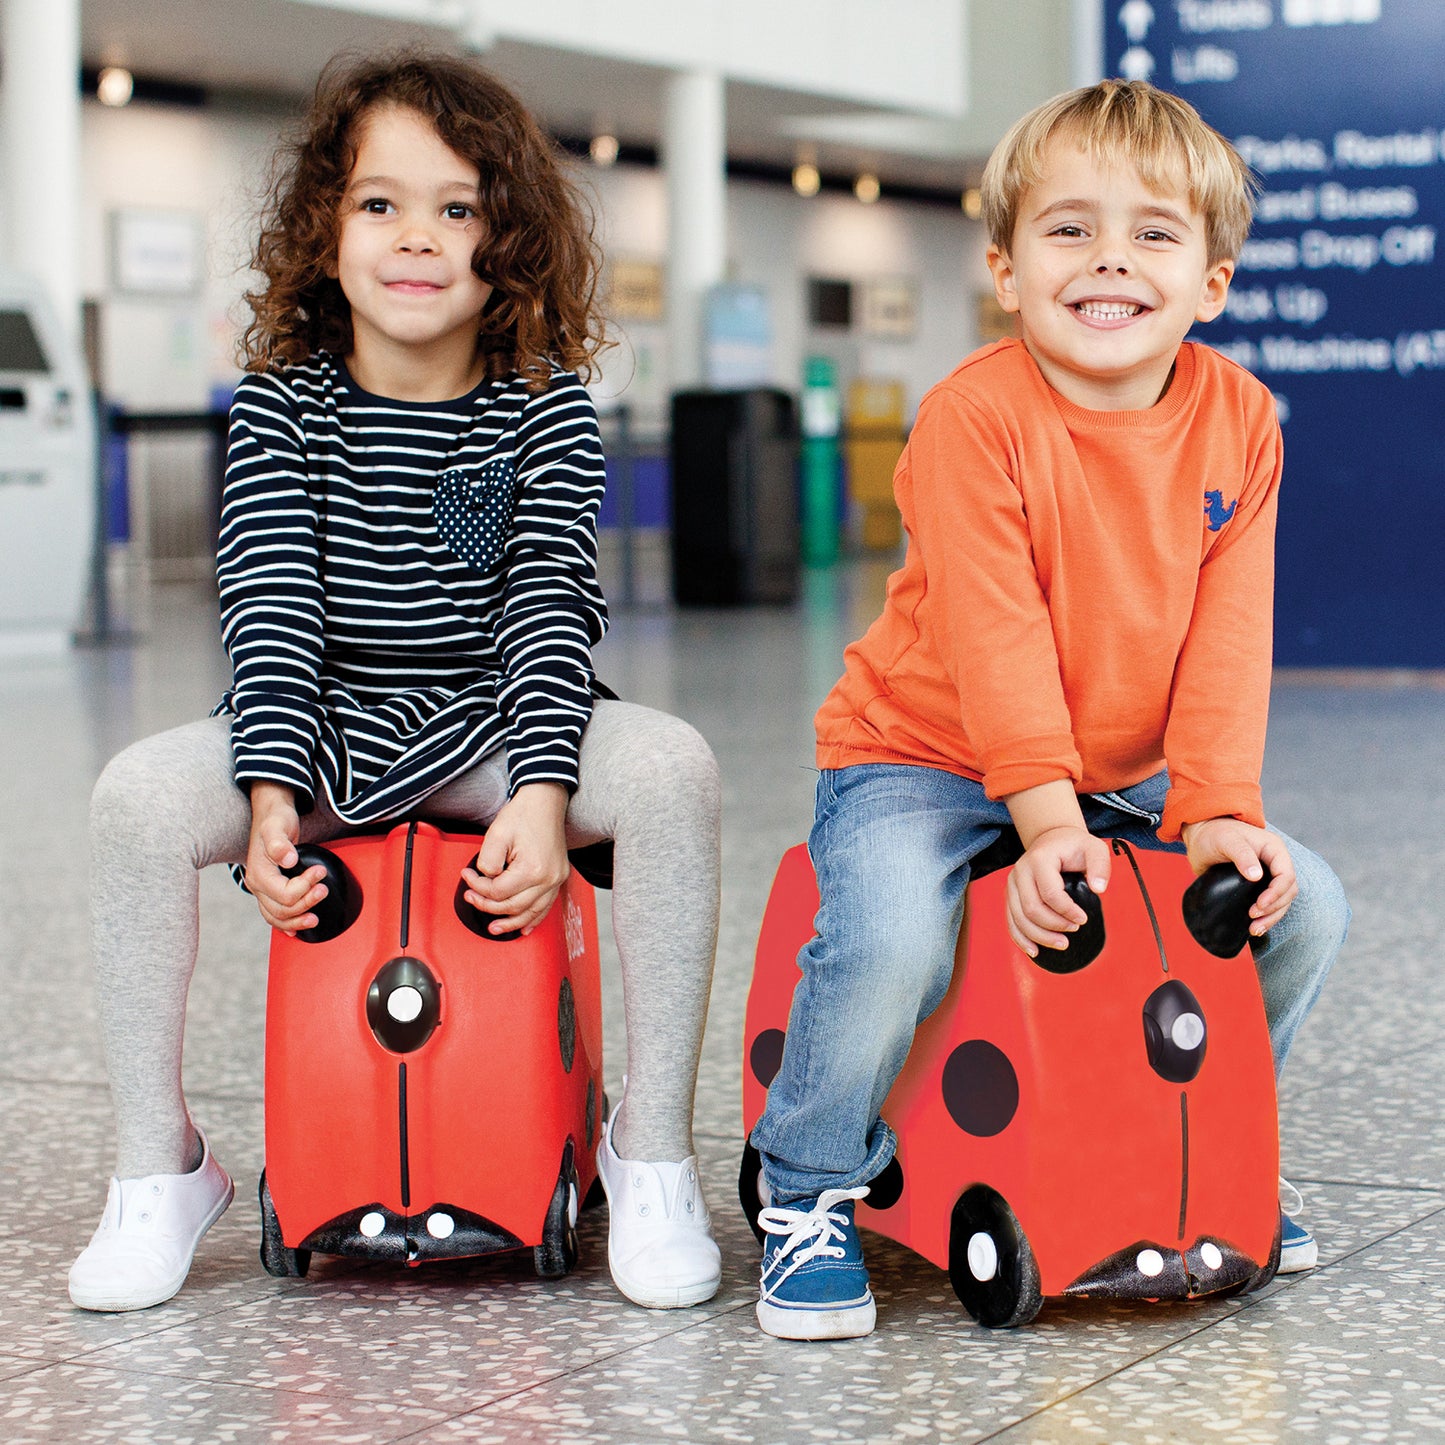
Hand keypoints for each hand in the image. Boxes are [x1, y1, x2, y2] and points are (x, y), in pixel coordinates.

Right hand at [245, 782, 327, 933]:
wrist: (271, 816)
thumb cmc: (275, 820)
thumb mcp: (277, 825)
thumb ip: (279, 842)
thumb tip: (288, 859)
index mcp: (258, 873)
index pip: (284, 894)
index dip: (305, 887)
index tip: (320, 871)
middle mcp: (256, 885)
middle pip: (281, 909)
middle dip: (306, 903)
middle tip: (324, 890)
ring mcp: (261, 890)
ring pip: (276, 917)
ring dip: (297, 921)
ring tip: (315, 919)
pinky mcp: (269, 890)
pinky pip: (274, 914)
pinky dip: (286, 924)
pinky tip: (296, 930)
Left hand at [460, 782, 569, 935]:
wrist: (545, 801)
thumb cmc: (523, 814)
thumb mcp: (496, 834)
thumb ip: (487, 862)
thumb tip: (485, 879)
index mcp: (532, 869)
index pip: (497, 891)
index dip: (477, 887)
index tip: (467, 876)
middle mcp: (548, 879)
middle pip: (512, 906)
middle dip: (487, 905)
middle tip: (471, 897)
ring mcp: (556, 880)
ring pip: (531, 913)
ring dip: (511, 923)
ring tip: (494, 929)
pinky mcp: (558, 877)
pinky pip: (546, 907)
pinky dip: (534, 919)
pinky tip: (524, 927)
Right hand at [1005, 824, 1112, 957]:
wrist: (1052, 839)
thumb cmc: (1074, 846)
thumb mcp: (1094, 848)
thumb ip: (1100, 866)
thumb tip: (1098, 889)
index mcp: (1039, 860)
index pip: (1050, 893)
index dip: (1067, 911)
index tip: (1083, 919)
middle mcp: (1020, 871)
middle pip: (1031, 909)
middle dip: (1053, 926)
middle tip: (1074, 930)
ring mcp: (1012, 884)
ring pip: (1019, 918)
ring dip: (1039, 936)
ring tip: (1062, 944)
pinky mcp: (1010, 894)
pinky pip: (1011, 920)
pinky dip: (1021, 938)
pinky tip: (1034, 950)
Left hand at [1181, 817, 1295, 934]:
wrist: (1201, 836)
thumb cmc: (1215, 833)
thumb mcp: (1227, 840)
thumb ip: (1242, 855)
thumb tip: (1256, 876)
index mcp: (1274, 850)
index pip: (1286, 876)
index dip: (1276, 893)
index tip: (1259, 905)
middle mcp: (1275, 863)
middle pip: (1287, 892)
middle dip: (1274, 908)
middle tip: (1253, 917)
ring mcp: (1267, 875)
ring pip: (1281, 901)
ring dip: (1271, 917)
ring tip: (1254, 929)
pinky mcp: (1257, 886)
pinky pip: (1269, 904)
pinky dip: (1265, 916)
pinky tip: (1254, 926)